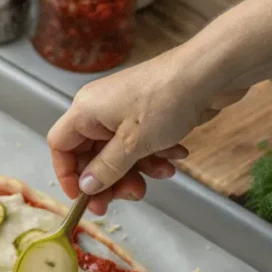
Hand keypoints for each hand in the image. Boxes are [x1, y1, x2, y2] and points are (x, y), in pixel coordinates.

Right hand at [48, 47, 247, 214]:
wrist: (210, 73)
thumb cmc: (166, 100)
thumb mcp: (132, 145)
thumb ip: (106, 169)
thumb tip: (86, 187)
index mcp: (85, 111)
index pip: (60, 146)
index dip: (68, 175)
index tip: (85, 198)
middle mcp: (100, 109)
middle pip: (91, 154)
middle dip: (111, 179)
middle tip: (129, 196)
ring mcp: (124, 111)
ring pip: (119, 153)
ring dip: (138, 170)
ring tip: (161, 174)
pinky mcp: (147, 113)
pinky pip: (141, 144)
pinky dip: (155, 155)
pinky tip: (176, 156)